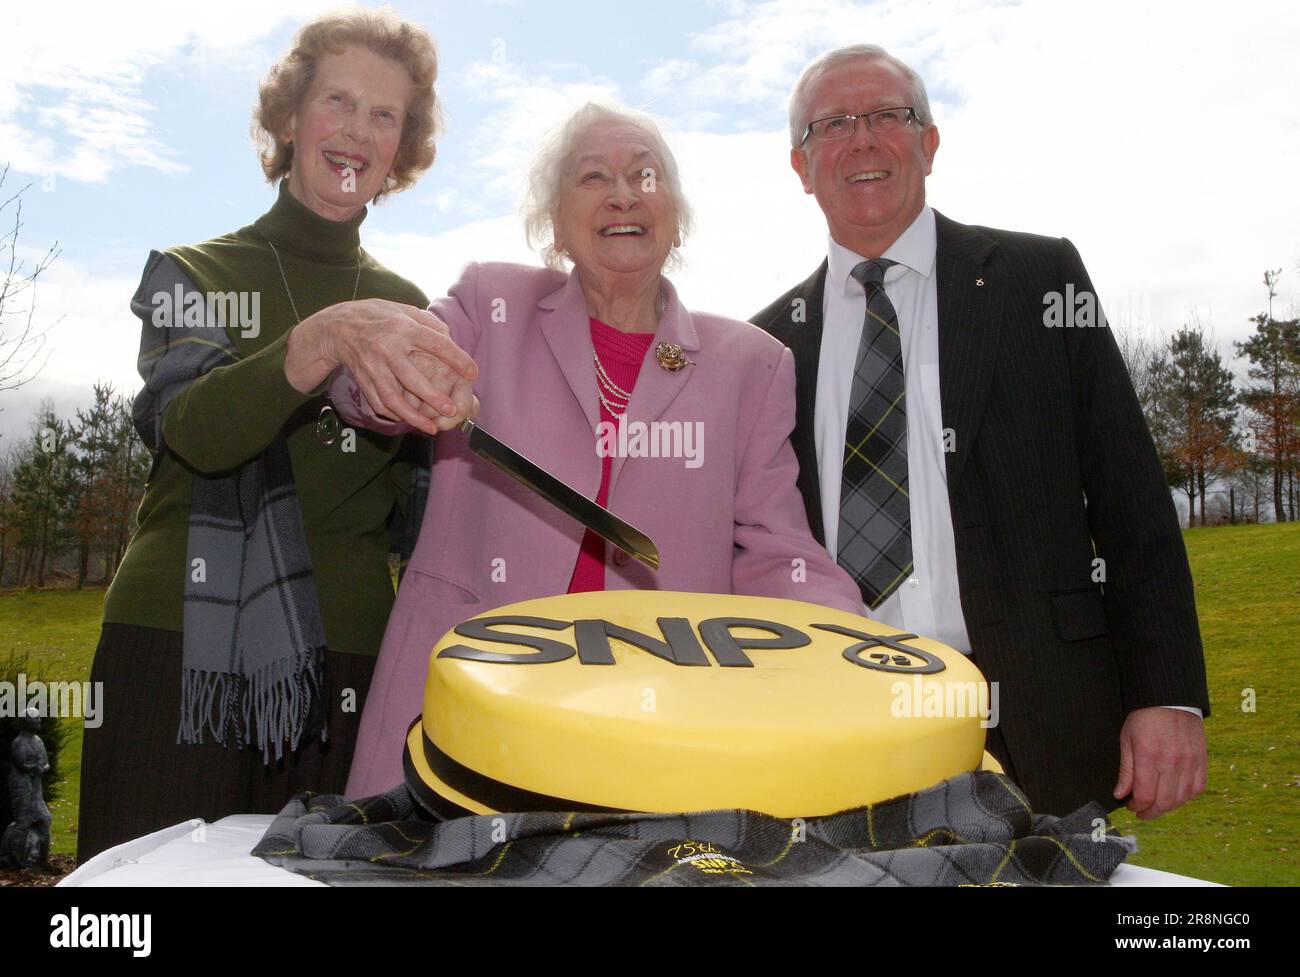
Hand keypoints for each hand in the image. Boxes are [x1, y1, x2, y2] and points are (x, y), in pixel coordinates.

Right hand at [286, 299, 477, 434]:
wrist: (337, 326)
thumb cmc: (377, 316)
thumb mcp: (402, 309)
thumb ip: (427, 323)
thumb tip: (450, 338)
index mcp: (402, 327)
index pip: (434, 343)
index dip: (455, 358)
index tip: (472, 373)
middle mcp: (387, 348)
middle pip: (411, 377)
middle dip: (432, 397)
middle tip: (451, 410)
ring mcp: (373, 367)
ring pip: (393, 398)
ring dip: (412, 416)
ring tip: (431, 428)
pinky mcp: (363, 380)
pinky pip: (379, 403)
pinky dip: (394, 415)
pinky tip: (409, 421)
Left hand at [1113, 706, 1206, 818]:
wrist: (1171, 700)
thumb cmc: (1145, 717)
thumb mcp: (1126, 740)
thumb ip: (1125, 770)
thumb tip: (1120, 794)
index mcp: (1149, 758)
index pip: (1145, 795)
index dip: (1137, 806)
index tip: (1131, 806)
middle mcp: (1171, 763)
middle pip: (1164, 802)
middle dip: (1150, 812)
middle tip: (1142, 812)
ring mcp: (1189, 763)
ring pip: (1181, 799)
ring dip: (1168, 808)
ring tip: (1157, 806)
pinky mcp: (1201, 760)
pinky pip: (1198, 788)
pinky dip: (1186, 797)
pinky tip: (1176, 796)